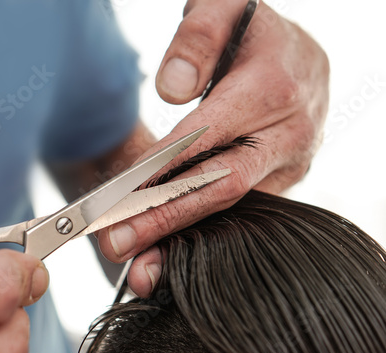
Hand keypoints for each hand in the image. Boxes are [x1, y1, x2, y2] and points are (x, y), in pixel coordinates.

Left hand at [98, 0, 329, 296]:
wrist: (298, 52)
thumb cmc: (253, 30)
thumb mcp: (226, 7)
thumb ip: (197, 40)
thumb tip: (171, 88)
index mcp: (271, 89)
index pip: (205, 138)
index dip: (158, 172)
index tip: (117, 199)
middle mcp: (288, 134)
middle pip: (219, 187)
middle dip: (165, 220)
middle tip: (119, 244)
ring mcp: (289, 161)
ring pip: (231, 206)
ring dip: (184, 236)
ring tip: (142, 264)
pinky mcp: (283, 176)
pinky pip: (241, 205)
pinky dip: (204, 226)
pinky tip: (171, 245)